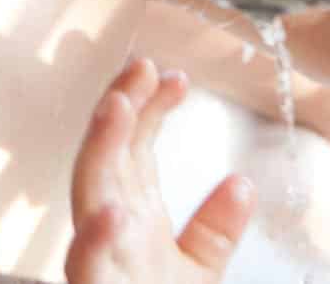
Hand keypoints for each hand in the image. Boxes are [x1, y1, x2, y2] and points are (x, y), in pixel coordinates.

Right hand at [65, 57, 253, 283]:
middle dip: (120, 108)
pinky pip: (85, 266)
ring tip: (117, 107)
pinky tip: (110, 212)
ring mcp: (99, 261)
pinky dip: (94, 240)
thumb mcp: (197, 274)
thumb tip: (243, 181)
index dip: (150, 107)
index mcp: (133, 218)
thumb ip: (214, 229)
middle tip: (141, 66)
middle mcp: (110, 230)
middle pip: (109, 156)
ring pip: (87, 195)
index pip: (137, 148)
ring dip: (99, 149)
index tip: (173, 73)